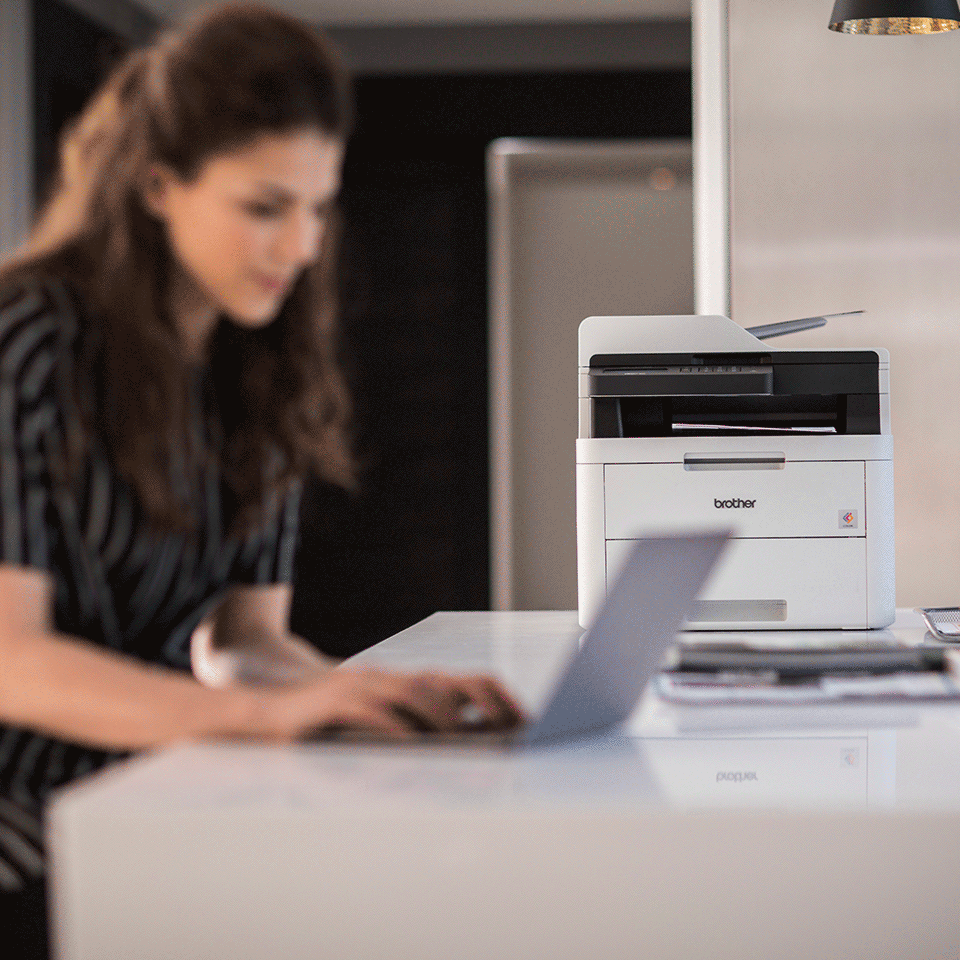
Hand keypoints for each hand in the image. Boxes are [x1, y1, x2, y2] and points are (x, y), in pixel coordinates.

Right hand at [268, 665, 526, 741]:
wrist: (271, 711)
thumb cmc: (331, 722)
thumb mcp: (381, 722)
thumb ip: (418, 726)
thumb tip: (468, 742)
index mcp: (405, 683)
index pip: (464, 680)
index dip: (496, 696)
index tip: (522, 720)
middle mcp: (389, 677)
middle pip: (445, 683)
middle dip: (479, 704)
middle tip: (505, 730)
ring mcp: (363, 685)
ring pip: (412, 692)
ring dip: (442, 716)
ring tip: (464, 738)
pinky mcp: (336, 700)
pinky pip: (371, 710)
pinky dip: (393, 726)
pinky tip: (410, 743)